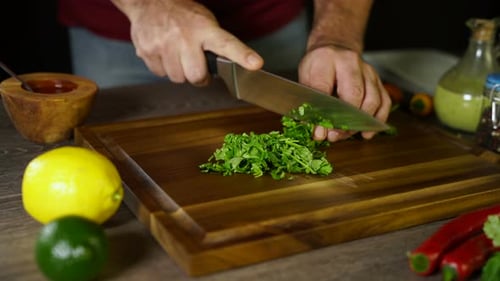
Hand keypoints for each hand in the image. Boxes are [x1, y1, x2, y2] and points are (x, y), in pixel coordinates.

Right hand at [112, 0, 262, 84]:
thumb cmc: (182, 14)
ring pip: (178, 78)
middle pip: (196, 76)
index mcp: (205, 29)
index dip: (243, 56)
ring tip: (177, 54)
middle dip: (198, 77)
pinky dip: (163, 68)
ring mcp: (164, 45)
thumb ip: (215, 43)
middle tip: (196, 66)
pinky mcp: (148, 51)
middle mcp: (184, 37)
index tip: (256, 64)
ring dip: (179, 72)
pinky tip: (164, 53)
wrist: (149, 1)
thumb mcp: (204, 21)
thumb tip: (229, 65)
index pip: (227, 44)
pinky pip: (160, 73)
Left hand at [298, 45, 390, 141]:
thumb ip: (309, 104)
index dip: (321, 114)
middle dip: (344, 121)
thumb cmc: (318, 66)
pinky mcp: (378, 80)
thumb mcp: (305, 79)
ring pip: (372, 100)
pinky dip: (377, 120)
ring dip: (359, 123)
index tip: (319, 132)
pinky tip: (366, 132)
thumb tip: (318, 132)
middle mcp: (350, 63)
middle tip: (334, 135)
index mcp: (327, 59)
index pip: (324, 87)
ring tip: (345, 134)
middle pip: (354, 94)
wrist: (335, 47)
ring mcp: (368, 71)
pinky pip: (384, 102)